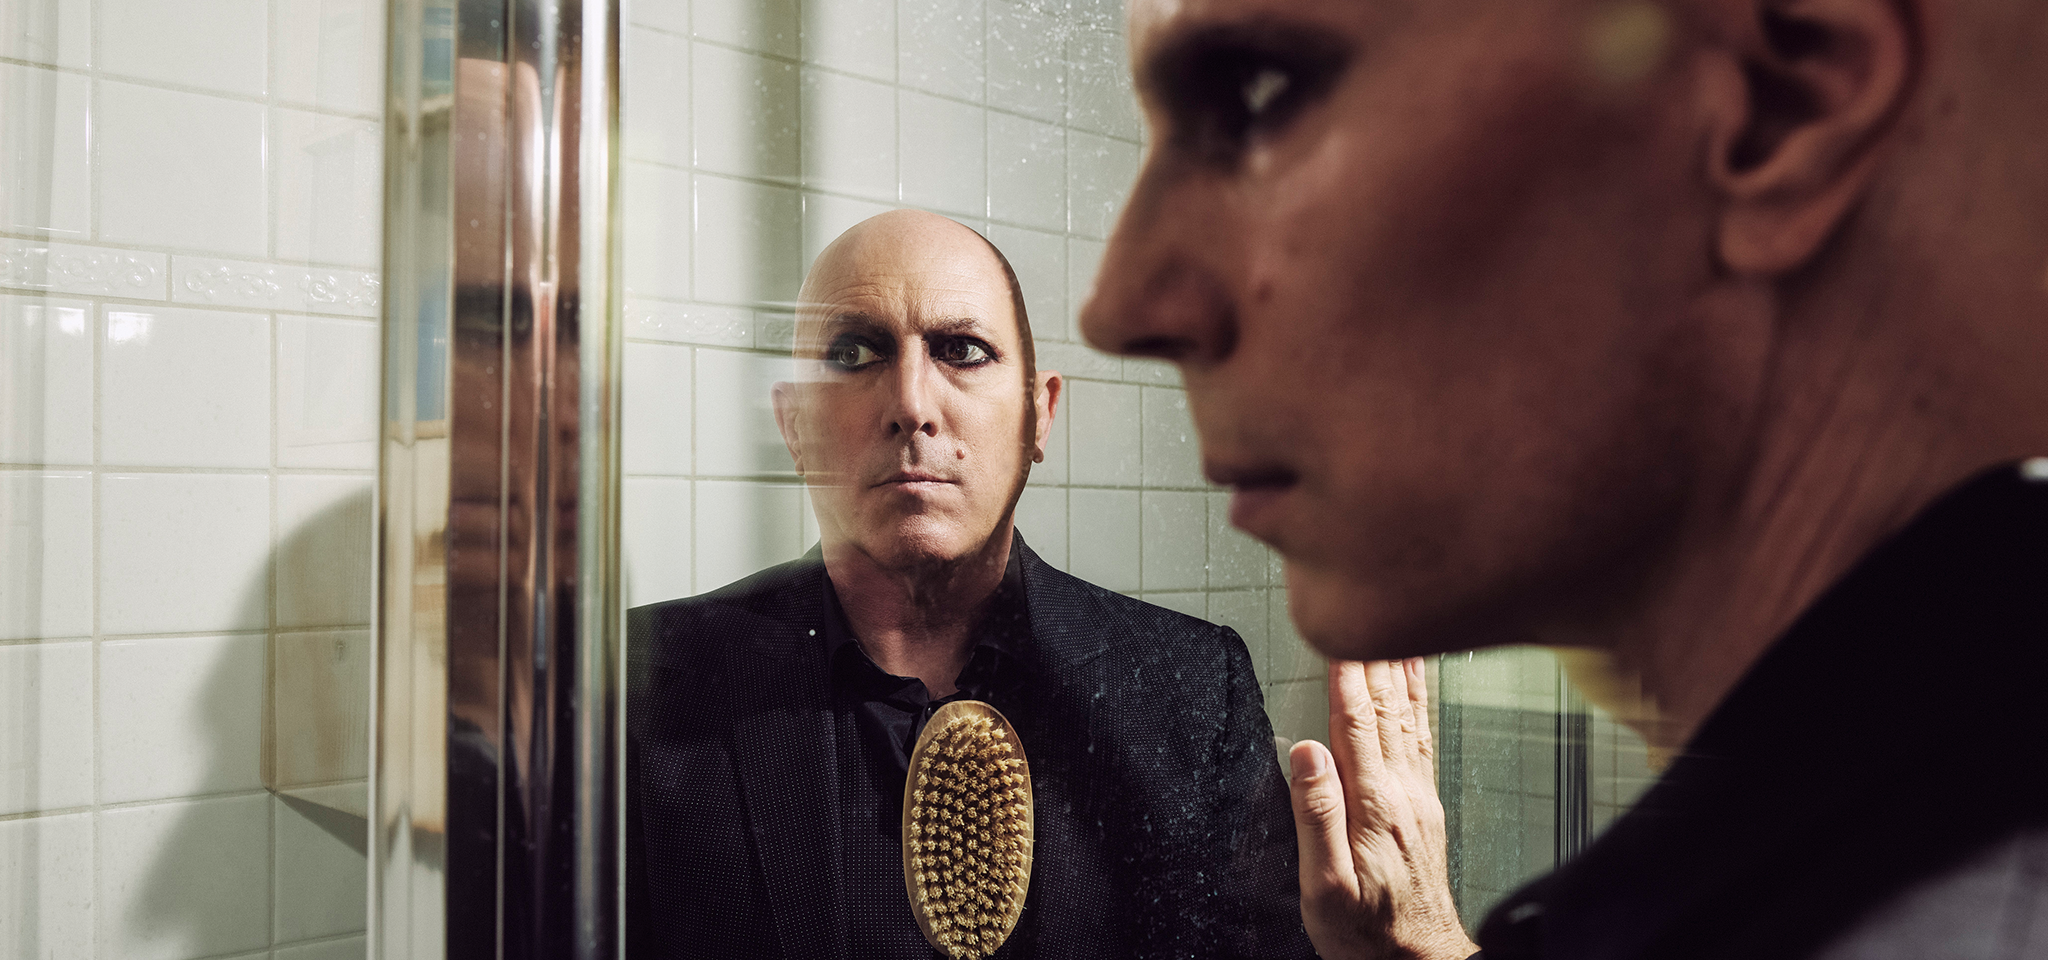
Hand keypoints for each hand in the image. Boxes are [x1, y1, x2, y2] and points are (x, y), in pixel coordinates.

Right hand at [1289, 658, 1476, 959]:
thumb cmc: (1367, 935)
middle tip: (1370, 609)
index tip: (1338, 633)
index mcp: (1373, 807)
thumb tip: (1305, 753)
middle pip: (1386, 709)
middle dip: (1375, 656)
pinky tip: (1414, 685)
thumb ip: (1316, 816)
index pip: (1355, 724)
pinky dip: (1418, 701)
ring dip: (1401, 670)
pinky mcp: (1425, 806)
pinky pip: (1422, 737)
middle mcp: (1403, 794)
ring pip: (1410, 717)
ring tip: (1398, 628)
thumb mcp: (1325, 889)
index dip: (1345, 675)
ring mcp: (1419, 797)